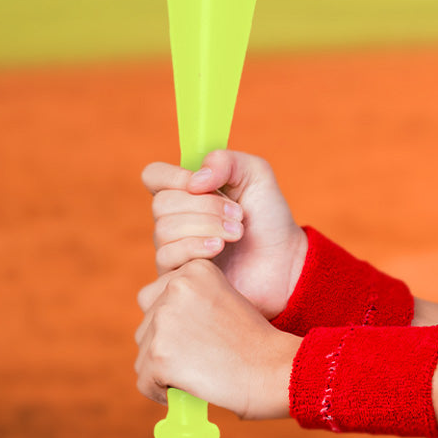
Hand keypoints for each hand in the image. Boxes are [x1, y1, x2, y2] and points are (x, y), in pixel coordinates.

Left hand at [135, 258, 297, 418]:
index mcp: (194, 269)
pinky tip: (189, 389)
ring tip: (198, 373)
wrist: (272, 369)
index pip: (155, 296)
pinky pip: (144, 380)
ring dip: (162, 369)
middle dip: (163, 345)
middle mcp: (175, 286)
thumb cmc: (253, 342)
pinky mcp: (159, 353)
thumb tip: (154, 325)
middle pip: (146, 325)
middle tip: (197, 358)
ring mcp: (165, 319)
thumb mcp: (222, 301)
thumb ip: (188, 302)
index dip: (173, 324)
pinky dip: (160, 391)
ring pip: (143, 354)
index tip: (198, 338)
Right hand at [142, 150, 307, 319]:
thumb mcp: (256, 174)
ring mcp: (174, 248)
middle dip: (205, 206)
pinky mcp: (177, 276)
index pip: (154, 176)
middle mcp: (175, 218)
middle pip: (162, 203)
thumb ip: (225, 161)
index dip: (173, 176)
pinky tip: (220, 249)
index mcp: (187, 190)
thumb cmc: (268, 216)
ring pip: (164, 230)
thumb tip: (194, 181)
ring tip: (237, 233)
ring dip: (206, 227)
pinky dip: (196, 247)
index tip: (203, 184)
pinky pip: (167, 257)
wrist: (284, 261)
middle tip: (238, 215)